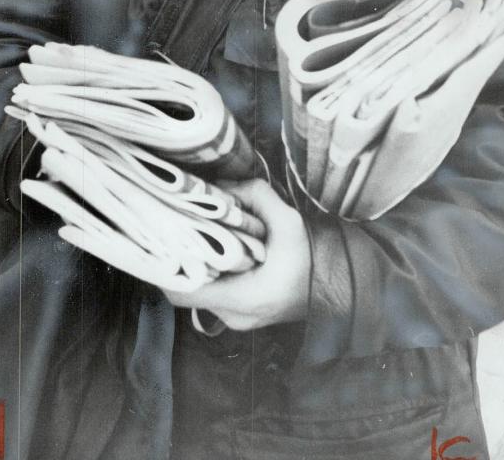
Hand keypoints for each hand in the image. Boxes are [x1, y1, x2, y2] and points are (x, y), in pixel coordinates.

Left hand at [161, 179, 310, 330]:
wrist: (345, 287)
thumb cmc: (317, 259)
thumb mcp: (288, 221)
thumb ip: (255, 197)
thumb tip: (223, 185)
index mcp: (242, 299)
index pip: (182, 292)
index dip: (163, 266)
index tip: (158, 238)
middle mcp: (235, 316)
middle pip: (188, 290)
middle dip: (178, 259)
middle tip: (172, 227)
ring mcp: (240, 318)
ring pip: (202, 291)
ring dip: (195, 264)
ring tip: (190, 233)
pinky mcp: (247, 311)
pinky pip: (217, 293)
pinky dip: (211, 271)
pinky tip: (214, 246)